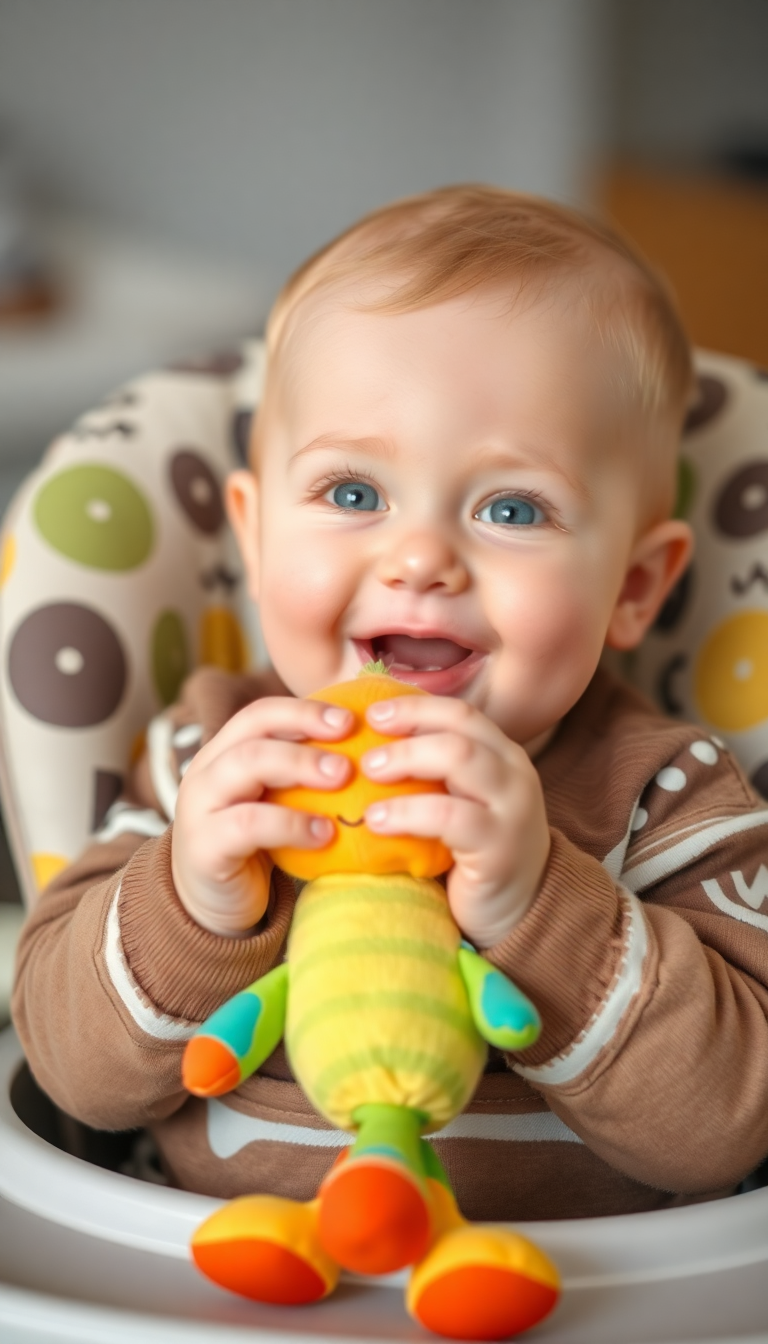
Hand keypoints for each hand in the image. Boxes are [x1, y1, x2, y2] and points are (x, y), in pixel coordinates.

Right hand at [172, 697, 351, 935]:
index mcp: (223, 753)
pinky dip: (291, 824)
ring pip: (247, 764)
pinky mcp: (204, 846)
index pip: (260, 714)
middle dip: (305, 730)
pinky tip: (324, 834)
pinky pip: (248, 823)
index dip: (303, 711)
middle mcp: (206, 771)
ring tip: (342, 782)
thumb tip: (370, 753)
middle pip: (254, 731)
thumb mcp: (274, 803)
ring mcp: (198, 806)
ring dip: (300, 767)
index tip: (350, 720)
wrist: (212, 908)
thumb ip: (300, 777)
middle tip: (350, 751)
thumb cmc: (256, 847)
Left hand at [360, 696, 549, 947]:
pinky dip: (408, 812)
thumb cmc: (474, 853)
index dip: (415, 707)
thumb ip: (434, 774)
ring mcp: (513, 808)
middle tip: (366, 749)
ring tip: (368, 774)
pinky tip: (377, 821)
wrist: (519, 912)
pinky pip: (450, 816)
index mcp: (503, 755)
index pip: (461, 713)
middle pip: (460, 728)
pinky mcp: (500, 847)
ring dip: (406, 760)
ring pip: (459, 758)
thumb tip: (368, 744)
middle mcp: (515, 773)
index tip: (372, 713)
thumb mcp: (460, 802)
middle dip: (408, 727)